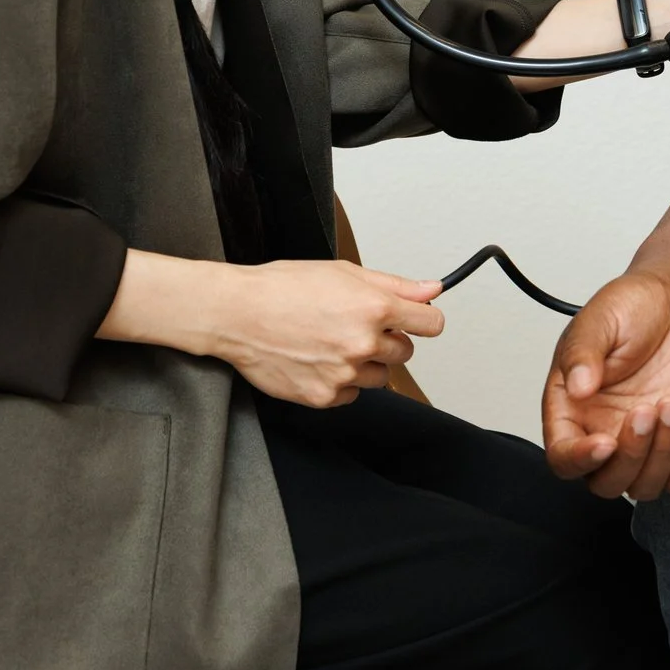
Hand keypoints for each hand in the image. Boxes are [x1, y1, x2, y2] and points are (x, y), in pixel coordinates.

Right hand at [204, 258, 445, 408]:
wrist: (237, 314)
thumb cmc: (283, 288)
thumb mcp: (344, 272)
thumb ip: (394, 285)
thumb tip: (432, 290)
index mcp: (374, 307)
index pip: (431, 324)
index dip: (422, 319)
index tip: (413, 319)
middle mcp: (363, 343)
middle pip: (406, 352)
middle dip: (387, 339)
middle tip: (354, 325)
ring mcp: (344, 373)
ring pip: (379, 376)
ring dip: (364, 363)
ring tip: (331, 342)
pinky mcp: (324, 397)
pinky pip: (350, 395)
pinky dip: (340, 382)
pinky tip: (317, 360)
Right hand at [543, 270, 669, 499]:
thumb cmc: (634, 306)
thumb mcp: (601, 319)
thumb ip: (583, 353)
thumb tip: (576, 387)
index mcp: (571, 407)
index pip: (563, 456)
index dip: (580, 460)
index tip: (606, 443)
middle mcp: (601, 430)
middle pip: (603, 482)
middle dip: (630, 454)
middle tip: (647, 409)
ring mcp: (639, 440)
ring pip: (641, 486)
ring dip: (661, 455)